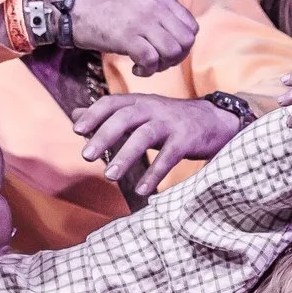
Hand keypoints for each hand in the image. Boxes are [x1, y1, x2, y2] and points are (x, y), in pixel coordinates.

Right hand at [68, 0, 198, 76]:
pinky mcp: (127, 37)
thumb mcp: (137, 0)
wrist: (71, 6)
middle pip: (186, 42)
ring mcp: (142, 21)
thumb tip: (174, 35)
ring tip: (146, 65)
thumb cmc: (102, 7)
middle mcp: (155, 7)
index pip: (192, 27)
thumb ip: (158, 13)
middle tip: (158, 62)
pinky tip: (135, 69)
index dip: (183, 45)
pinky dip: (147, 71)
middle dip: (175, 58)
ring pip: (172, 52)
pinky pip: (151, 60)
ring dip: (162, 66)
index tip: (166, 51)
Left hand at [72, 94, 241, 194]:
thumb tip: (75, 115)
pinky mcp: (187, 138)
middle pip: (125, 117)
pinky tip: (142, 190)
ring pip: (145, 136)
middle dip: (104, 136)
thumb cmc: (171, 120)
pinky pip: (169, 156)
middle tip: (86, 156)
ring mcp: (171, 123)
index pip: (112, 102)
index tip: (77, 130)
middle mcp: (154, 108)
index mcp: (140, 101)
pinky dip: (155, 174)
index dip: (94, 114)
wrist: (216, 121)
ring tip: (110, 176)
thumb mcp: (141, 113)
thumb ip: (109, 115)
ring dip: (126, 156)